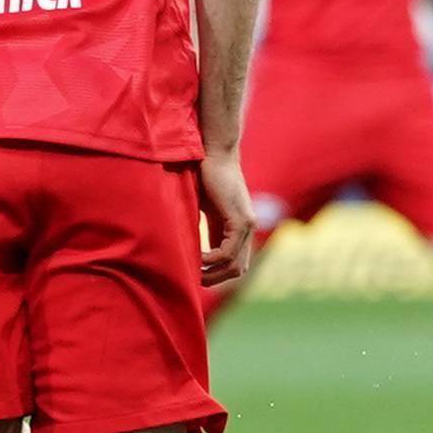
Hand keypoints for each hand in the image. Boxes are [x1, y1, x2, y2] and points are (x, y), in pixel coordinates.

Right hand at [196, 153, 254, 287]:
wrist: (212, 152)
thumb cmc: (202, 175)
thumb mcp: (201, 209)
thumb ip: (201, 228)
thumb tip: (185, 251)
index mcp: (237, 228)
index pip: (236, 263)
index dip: (218, 275)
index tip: (196, 275)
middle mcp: (247, 229)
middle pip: (239, 270)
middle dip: (216, 279)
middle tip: (193, 279)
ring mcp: (247, 225)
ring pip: (236, 265)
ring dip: (213, 274)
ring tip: (193, 271)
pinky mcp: (240, 219)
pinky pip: (227, 252)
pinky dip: (211, 260)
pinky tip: (197, 257)